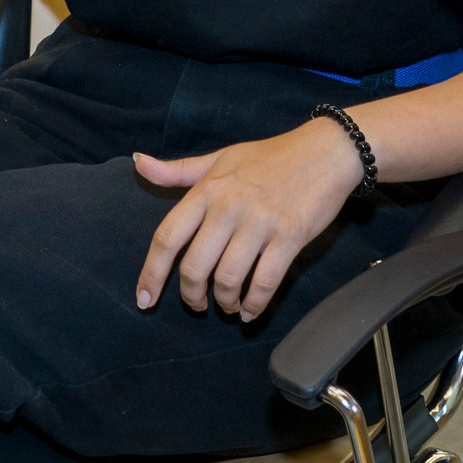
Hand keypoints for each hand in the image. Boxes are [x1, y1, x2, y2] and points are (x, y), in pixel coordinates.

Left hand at [132, 118, 365, 321]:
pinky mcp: (289, 236)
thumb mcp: (219, 158)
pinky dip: (254, 305)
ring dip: (224, 303)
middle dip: (191, 296)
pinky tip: (251, 311)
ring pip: (227, 279)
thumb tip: (138, 162)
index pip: (167, 237)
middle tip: (197, 305)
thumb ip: (178, 170)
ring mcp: (259, 223)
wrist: (325, 151)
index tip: (144, 298)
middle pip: (194, 267)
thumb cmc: (269, 157)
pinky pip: (264, 282)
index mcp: (207, 190)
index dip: (152, 272)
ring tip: (228, 306)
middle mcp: (228, 207)